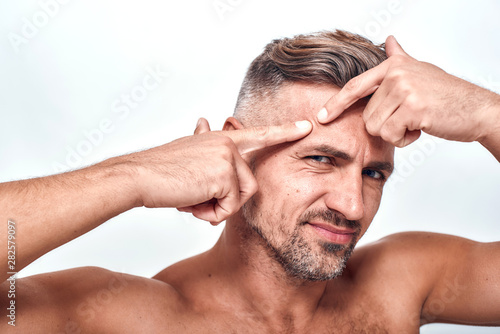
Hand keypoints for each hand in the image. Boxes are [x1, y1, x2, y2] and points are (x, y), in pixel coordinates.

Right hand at [123, 118, 311, 223]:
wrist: (139, 177)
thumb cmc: (160, 171)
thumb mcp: (187, 153)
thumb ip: (205, 145)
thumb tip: (205, 119)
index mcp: (220, 139)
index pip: (258, 134)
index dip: (284, 132)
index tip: (306, 126)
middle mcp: (227, 142)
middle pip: (249, 185)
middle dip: (226, 202)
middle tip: (197, 201)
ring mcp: (227, 156)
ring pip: (241, 197)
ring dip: (217, 209)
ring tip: (192, 201)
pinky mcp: (224, 173)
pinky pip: (231, 207)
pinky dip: (211, 214)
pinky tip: (192, 205)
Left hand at [317, 36, 499, 147]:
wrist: (477, 109)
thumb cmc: (447, 95)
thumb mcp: (420, 71)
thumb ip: (399, 59)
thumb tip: (388, 41)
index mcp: (394, 66)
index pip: (355, 86)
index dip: (336, 103)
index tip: (322, 116)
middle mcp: (397, 74)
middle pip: (367, 116)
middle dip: (386, 125)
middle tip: (409, 118)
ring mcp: (404, 89)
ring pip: (376, 127)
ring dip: (395, 133)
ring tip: (415, 122)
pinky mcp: (413, 108)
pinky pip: (391, 135)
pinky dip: (405, 140)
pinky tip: (421, 128)